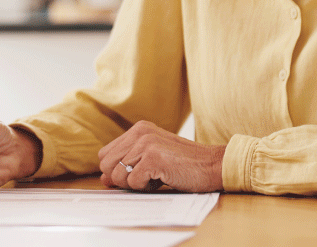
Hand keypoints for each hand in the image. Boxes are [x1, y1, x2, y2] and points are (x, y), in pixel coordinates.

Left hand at [97, 120, 224, 192]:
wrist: (212, 165)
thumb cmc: (184, 165)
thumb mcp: (152, 157)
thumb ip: (128, 163)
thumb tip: (104, 178)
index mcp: (138, 129)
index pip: (105, 155)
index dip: (115, 170)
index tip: (136, 174)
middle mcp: (140, 132)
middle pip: (107, 165)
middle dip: (123, 179)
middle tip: (147, 177)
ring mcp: (146, 144)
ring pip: (117, 176)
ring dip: (136, 184)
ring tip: (157, 176)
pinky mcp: (153, 158)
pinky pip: (132, 182)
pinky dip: (146, 187)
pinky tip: (162, 178)